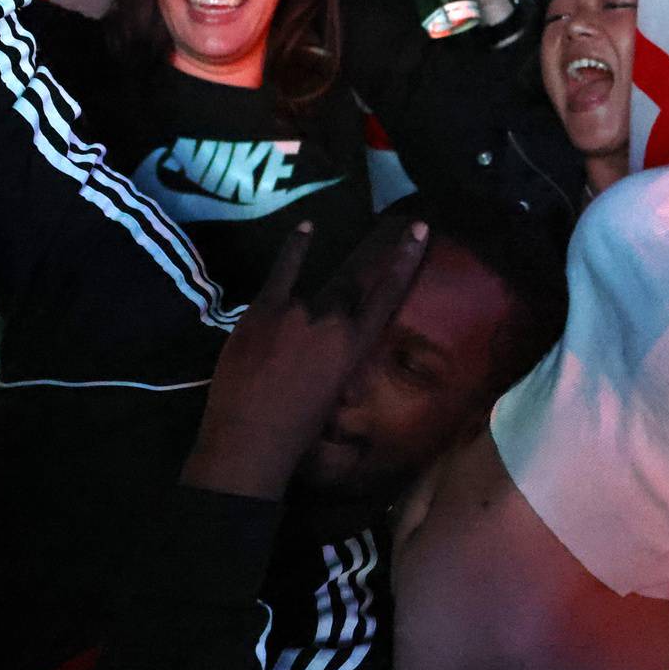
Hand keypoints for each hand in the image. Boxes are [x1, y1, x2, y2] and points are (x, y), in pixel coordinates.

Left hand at [181, 220, 429, 500]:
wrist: (249, 439)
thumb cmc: (298, 431)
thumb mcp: (336, 395)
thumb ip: (342, 364)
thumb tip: (342, 348)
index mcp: (355, 346)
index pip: (387, 294)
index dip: (405, 259)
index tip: (419, 229)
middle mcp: (332, 322)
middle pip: (352, 283)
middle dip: (367, 263)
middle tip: (380, 237)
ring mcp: (296, 312)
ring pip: (320, 283)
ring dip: (326, 276)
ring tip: (332, 252)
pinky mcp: (264, 310)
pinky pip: (284, 271)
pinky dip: (296, 248)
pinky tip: (306, 229)